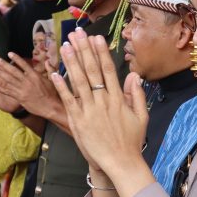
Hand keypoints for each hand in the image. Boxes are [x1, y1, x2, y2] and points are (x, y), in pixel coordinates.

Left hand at [0, 52, 60, 118]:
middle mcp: (28, 81)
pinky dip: (1, 89)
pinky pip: (9, 92)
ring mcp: (23, 89)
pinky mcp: (20, 97)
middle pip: (14, 71)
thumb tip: (47, 61)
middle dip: (4, 65)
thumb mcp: (53, 79)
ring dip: (1, 75)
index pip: (24, 64)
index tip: (9, 53)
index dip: (16, 58)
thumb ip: (49, 69)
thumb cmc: (53, 94)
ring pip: (10, 80)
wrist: (51, 107)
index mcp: (35, 75)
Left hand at [51, 30, 147, 176]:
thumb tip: (134, 75)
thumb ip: (137, 94)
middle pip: (92, 70)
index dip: (101, 53)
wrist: (121, 163)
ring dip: (71, 62)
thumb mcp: (141, 116)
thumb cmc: (132, 141)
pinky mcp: (78, 121)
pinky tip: (55, 73)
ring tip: (65, 45)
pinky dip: (61, 86)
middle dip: (84, 50)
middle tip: (78, 33)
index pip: (108, 70)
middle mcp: (103, 101)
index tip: (96, 38)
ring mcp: (89, 110)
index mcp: (118, 99)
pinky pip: (68, 100)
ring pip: (79, 81)